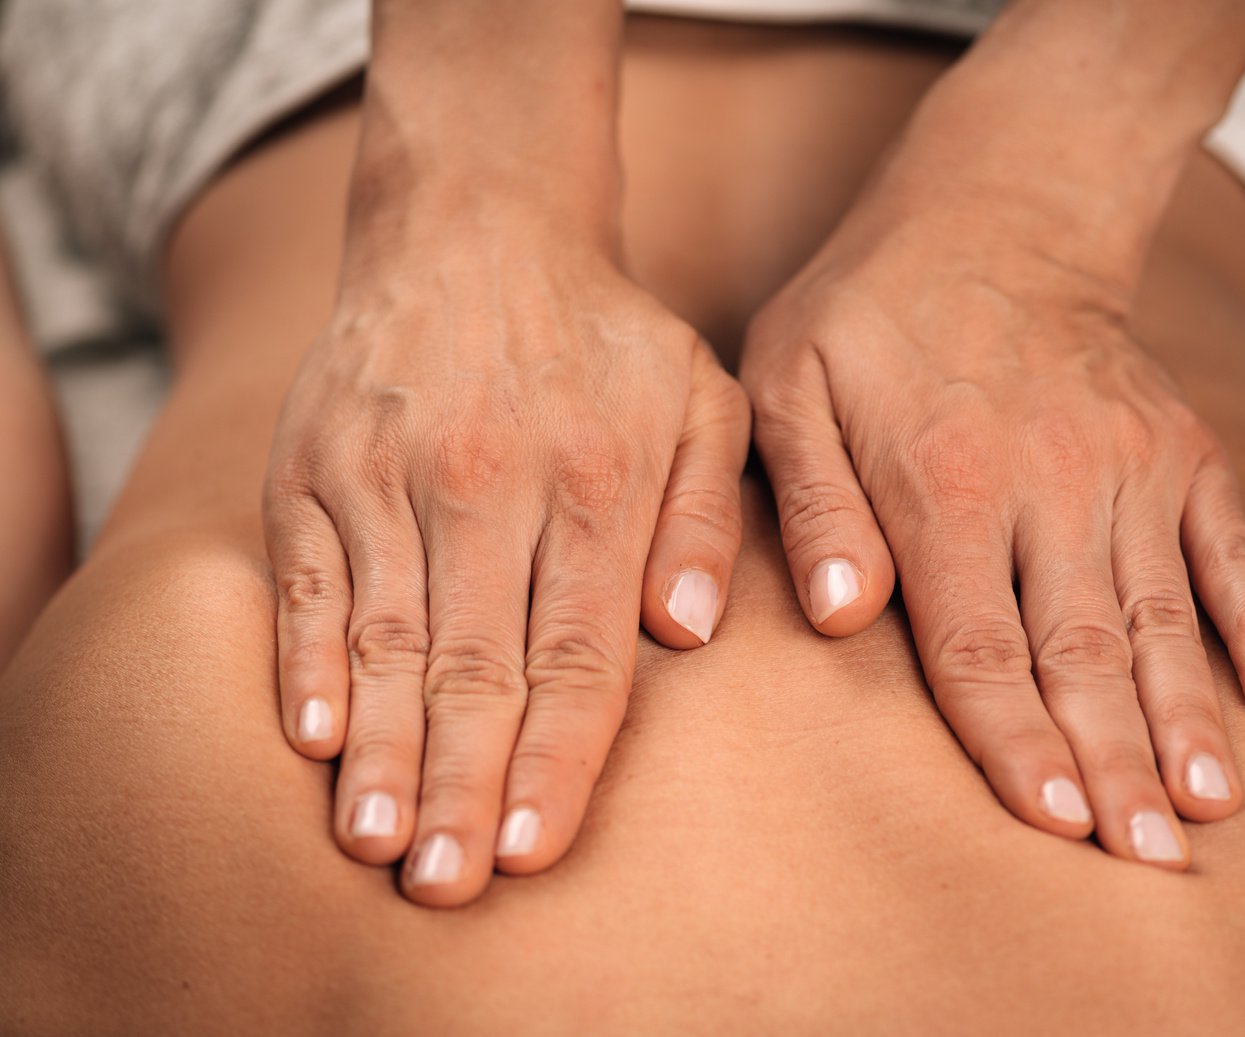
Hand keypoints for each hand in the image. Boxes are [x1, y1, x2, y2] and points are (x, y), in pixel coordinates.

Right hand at [264, 232, 748, 905]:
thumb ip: (709, 516)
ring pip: (385, 637)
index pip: (578, 652)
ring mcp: (389, 472)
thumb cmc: (605, 337)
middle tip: (451, 885)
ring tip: (377, 842)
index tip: (536, 848)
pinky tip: (313, 740)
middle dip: (466, 785)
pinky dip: (304, 662)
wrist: (476, 224)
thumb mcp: (703, 399)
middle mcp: (489, 482)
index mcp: (596, 481)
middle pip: (478, 664)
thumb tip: (691, 633)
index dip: (557, 759)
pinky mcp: (313, 463)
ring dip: (383, 750)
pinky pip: (305, 580)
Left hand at [741, 210, 1244, 868]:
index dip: (1015, 742)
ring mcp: (1131, 464)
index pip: (978, 645)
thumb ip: (815, 500)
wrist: (1000, 210)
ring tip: (1211, 809)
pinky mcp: (1183, 449)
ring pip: (1163, 615)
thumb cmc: (869, 311)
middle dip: (1114, 764)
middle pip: (1082, 651)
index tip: (1055, 824)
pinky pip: (1231, 547)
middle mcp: (1052, 481)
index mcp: (946, 482)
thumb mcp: (791, 381)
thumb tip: (842, 616)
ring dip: (1189, 718)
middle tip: (1147, 860)